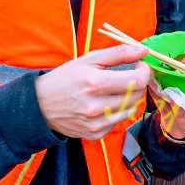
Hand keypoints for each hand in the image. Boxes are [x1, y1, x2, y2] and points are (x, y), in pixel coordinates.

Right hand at [35, 44, 150, 140]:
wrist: (41, 105)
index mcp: (95, 82)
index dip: (144, 71)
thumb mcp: (88, 59)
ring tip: (117, 90)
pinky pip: (118, 122)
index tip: (140, 65)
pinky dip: (118, 112)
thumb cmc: (65, 78)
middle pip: (136, 96)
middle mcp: (96, 106)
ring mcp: (96, 123)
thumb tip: (143, 50)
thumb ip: (118, 53)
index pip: (136, 81)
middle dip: (138, 83)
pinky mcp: (95, 134)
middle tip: (130, 76)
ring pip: (130, 110)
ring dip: (130, 98)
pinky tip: (106, 104)